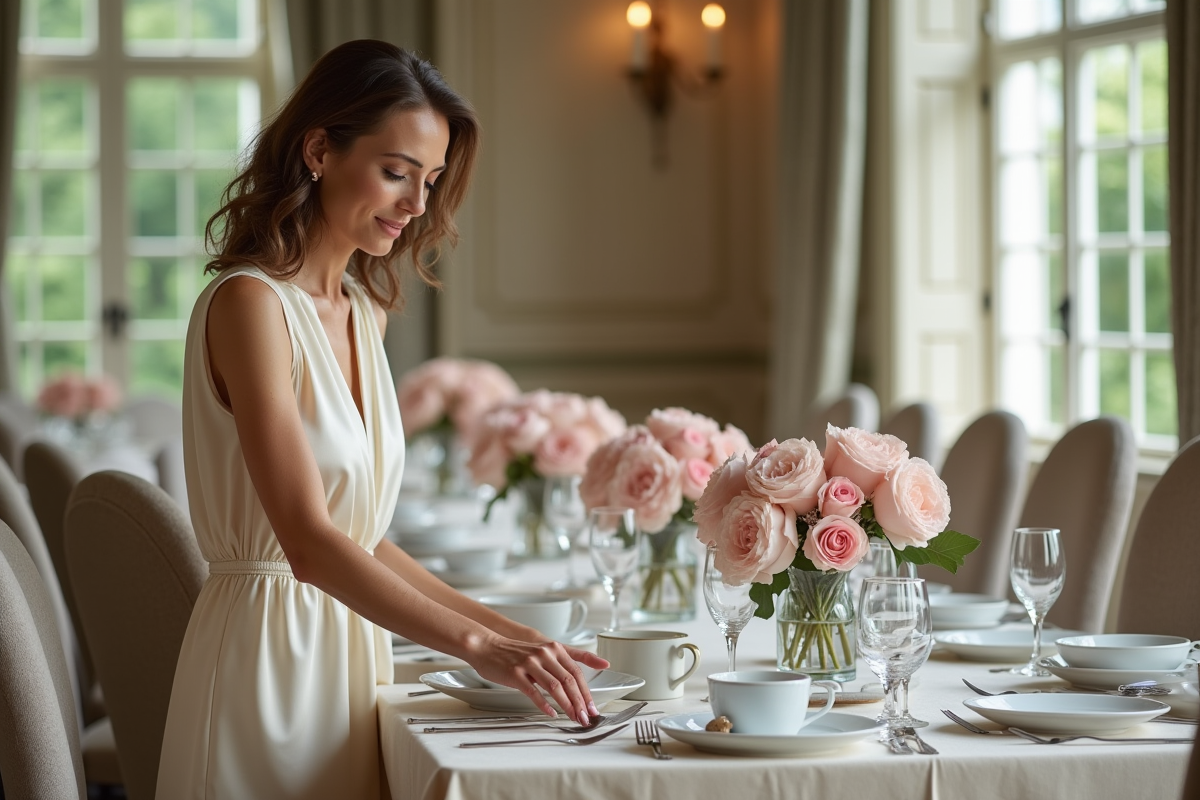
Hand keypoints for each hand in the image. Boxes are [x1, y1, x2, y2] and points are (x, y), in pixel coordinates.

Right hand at [469, 635, 608, 724]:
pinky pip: (534, 692)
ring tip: (573, 717)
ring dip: (567, 705)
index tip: (592, 707)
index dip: (586, 691)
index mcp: (553, 648)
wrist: (487, 646)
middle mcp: (544, 654)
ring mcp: (530, 663)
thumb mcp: (542, 651)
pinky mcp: (516, 674)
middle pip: (569, 680)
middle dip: (580, 702)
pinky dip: (545, 705)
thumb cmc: (515, 652)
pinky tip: (552, 713)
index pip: (576, 672)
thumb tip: (576, 680)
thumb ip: (562, 662)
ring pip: (555, 687)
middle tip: (586, 717)